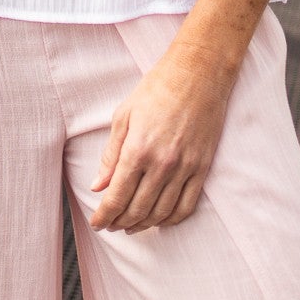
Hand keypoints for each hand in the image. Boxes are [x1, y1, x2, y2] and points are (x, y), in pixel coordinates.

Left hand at [89, 47, 234, 233]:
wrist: (198, 73)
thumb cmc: (157, 88)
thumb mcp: (124, 115)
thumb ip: (111, 154)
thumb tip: (98, 185)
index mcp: (138, 149)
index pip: (117, 196)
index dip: (104, 214)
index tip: (97, 222)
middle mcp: (162, 164)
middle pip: (138, 209)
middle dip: (120, 222)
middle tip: (111, 224)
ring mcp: (185, 168)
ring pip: (161, 212)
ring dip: (143, 224)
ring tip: (130, 226)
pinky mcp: (202, 168)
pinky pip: (187, 206)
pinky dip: (171, 219)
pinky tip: (159, 220)